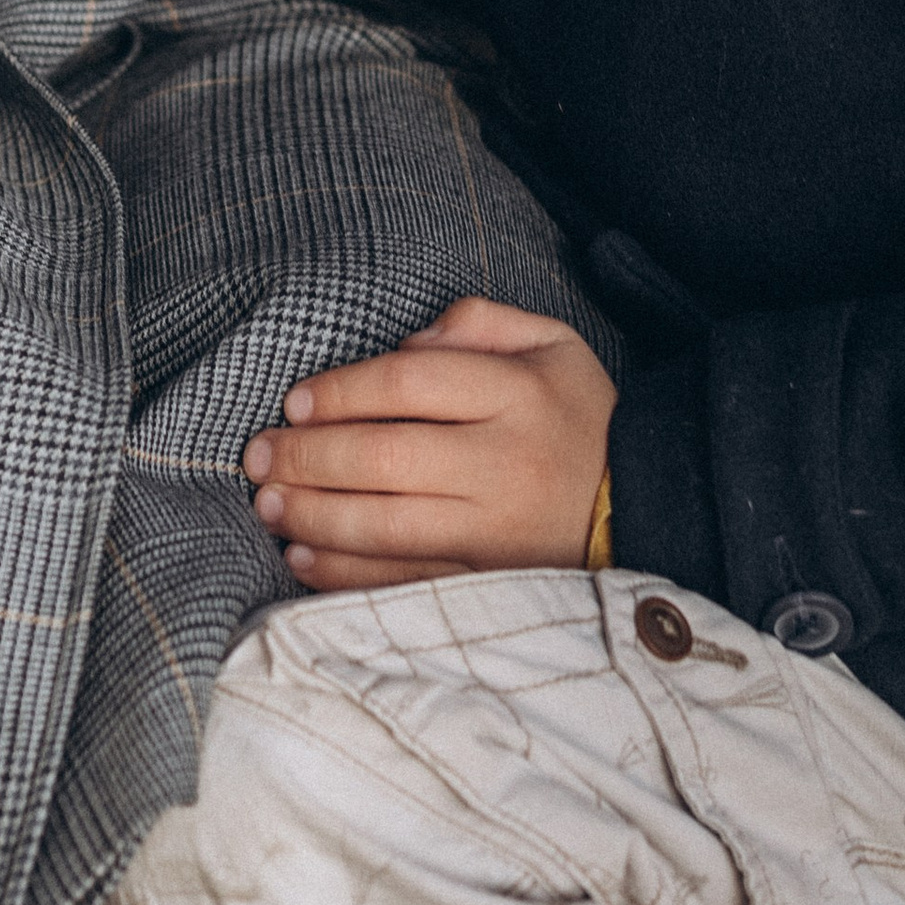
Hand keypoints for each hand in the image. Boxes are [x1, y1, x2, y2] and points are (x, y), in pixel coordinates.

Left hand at [244, 295, 613, 593]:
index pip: (408, 385)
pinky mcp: (491, 581)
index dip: (340, 391)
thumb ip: (479, 323)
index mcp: (518, 394)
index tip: (294, 402)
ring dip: (314, 515)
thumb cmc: (582, 417)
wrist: (647, 504)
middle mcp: (506, 462)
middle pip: (386, 458)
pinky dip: (345, 573)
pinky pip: (405, 581)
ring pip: (387, 526)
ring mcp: (498, 530)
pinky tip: (302, 554)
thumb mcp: (552, 344)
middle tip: (256, 456)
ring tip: (266, 503)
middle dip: (308, 457)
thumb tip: (405, 339)